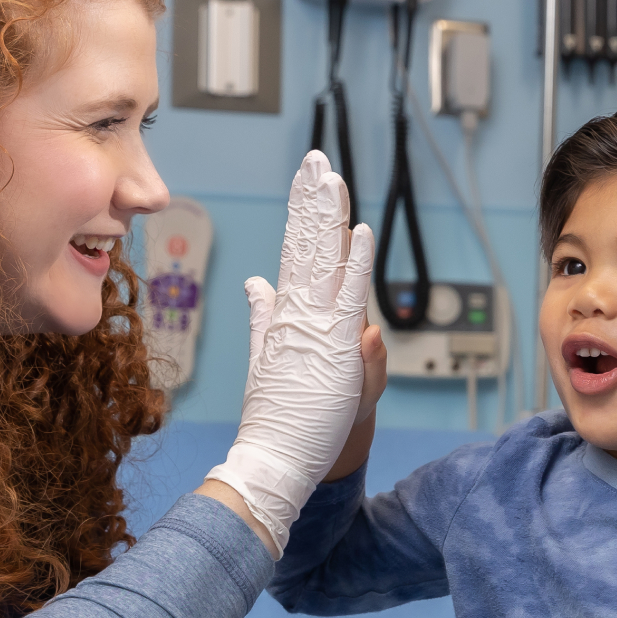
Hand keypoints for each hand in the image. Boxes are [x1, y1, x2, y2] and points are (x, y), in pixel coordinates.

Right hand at [203, 151, 373, 555]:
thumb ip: (268, 319)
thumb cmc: (289, 415)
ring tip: (330, 178)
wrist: (280, 457)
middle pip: (308, 245)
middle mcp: (299, 312)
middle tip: (316, 160)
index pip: (298, 254)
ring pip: (322, 259)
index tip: (307, 180)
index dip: (304, 215)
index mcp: (289, 313)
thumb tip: (257, 284)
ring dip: (328, 217)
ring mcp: (313, 325)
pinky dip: (355, 263)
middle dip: (312, 202)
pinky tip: (359, 231)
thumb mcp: (278, 357)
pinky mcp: (334, 344)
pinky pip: (348, 294)